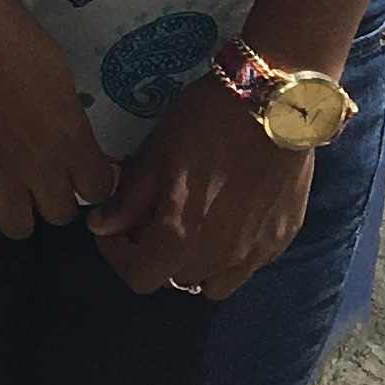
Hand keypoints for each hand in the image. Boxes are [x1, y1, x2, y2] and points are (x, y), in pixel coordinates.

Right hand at [0, 0, 120, 246]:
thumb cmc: (10, 36)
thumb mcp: (58, 76)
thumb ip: (66, 119)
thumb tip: (64, 143)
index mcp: (69, 135)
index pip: (97, 190)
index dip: (87, 183)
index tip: (75, 173)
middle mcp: (38, 163)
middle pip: (59, 215)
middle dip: (52, 200)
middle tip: (37, 181)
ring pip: (18, 228)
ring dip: (16, 215)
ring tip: (5, 196)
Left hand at [88, 78, 314, 298]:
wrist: (273, 102)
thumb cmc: (204, 124)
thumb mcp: (154, 157)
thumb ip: (128, 202)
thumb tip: (101, 227)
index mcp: (181, 239)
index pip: (139, 278)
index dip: (118, 257)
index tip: (114, 230)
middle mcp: (220, 258)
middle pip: (175, 280)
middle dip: (155, 254)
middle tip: (152, 218)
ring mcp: (256, 253)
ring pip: (215, 282)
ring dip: (195, 264)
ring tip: (192, 227)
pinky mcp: (283, 239)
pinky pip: (248, 265)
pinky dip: (230, 254)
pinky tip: (228, 218)